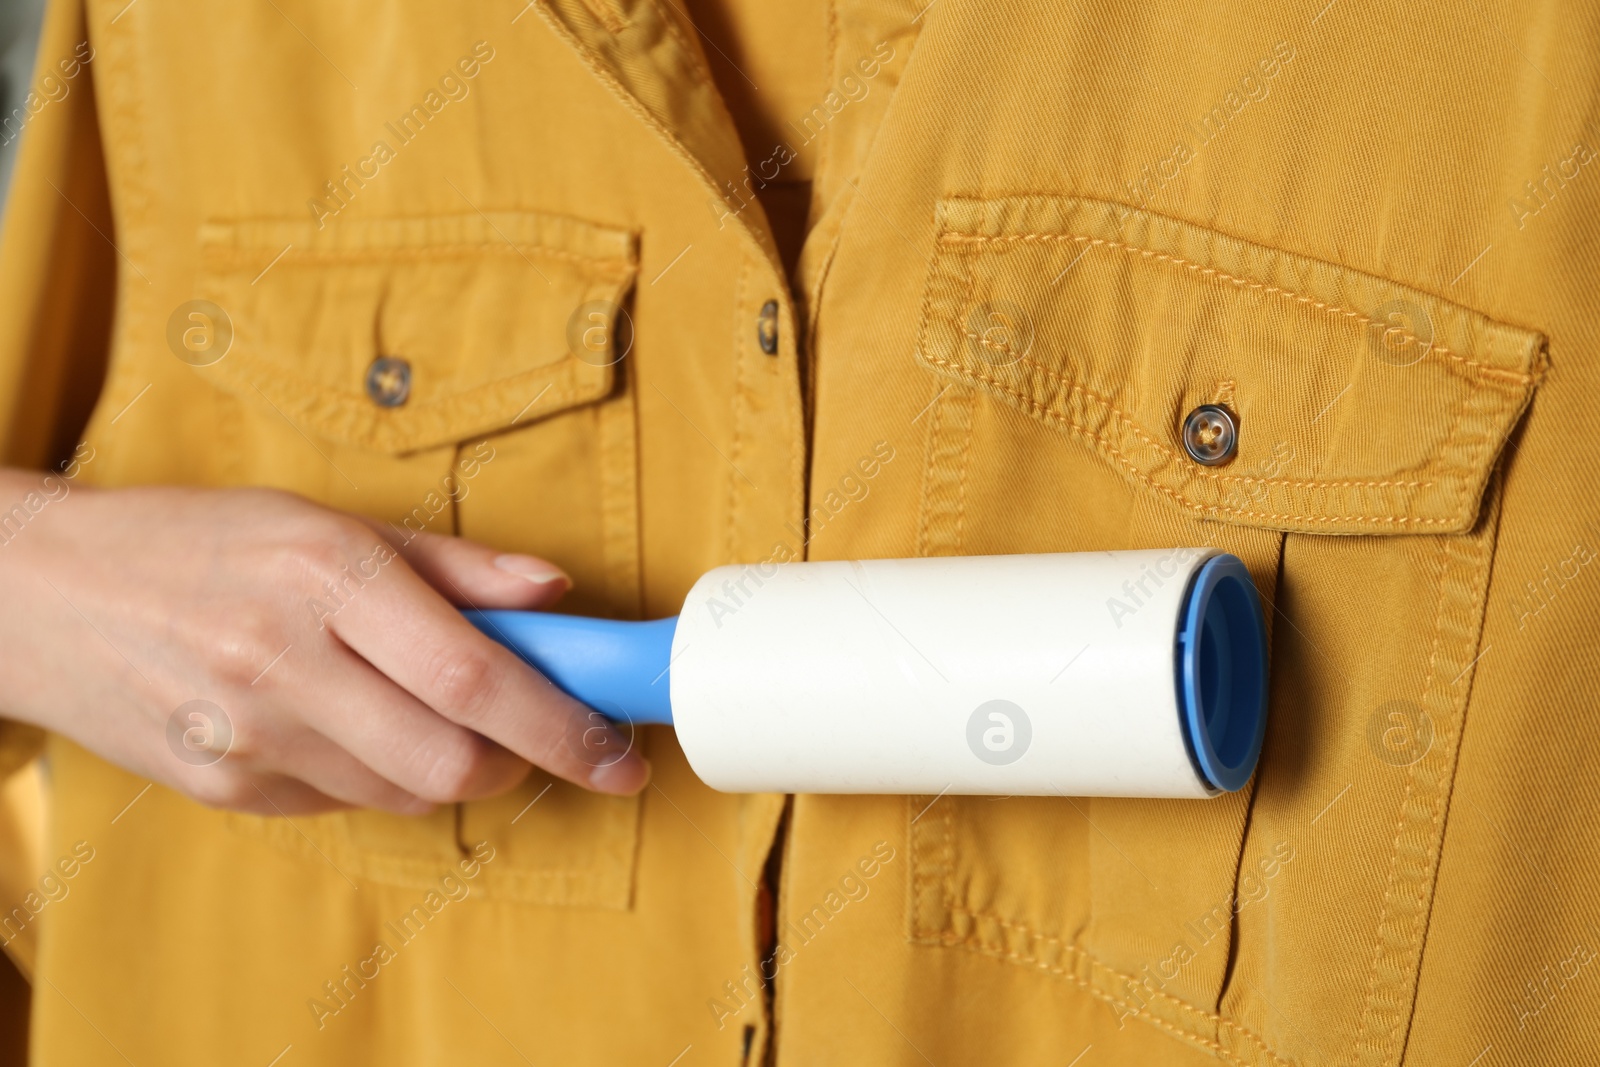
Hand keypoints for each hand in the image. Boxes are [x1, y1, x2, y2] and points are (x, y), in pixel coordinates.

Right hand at [0, 471, 649, 814]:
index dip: (565, 726)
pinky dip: (373, 775)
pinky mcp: (222, 788)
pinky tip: (341, 723)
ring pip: (406, 792)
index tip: (621, 754)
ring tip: (415, 707)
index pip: (477, 677)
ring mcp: (250, 735)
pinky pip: (342, 803)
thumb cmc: (202, 540)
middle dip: (518, 760)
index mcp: (327, 575)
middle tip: (527, 732)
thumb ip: (456, 564)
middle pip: (453, 759)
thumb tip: (556, 594)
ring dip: (448, 767)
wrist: (44, 593)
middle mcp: (287, 660)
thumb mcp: (328, 520)